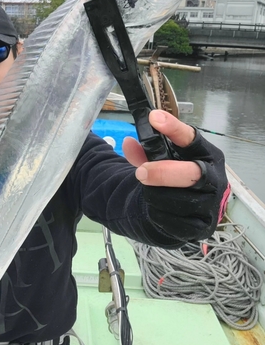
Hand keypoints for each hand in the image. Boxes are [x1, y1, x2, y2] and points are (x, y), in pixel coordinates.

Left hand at [121, 109, 229, 243]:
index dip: (174, 128)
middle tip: (141, 172)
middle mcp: (215, 178)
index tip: (154, 118)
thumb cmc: (175, 178)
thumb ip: (144, 153)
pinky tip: (156, 208)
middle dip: (163, 173)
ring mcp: (211, 204)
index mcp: (208, 155)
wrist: (187, 212)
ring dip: (155, 195)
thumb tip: (128, 143)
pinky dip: (157, 213)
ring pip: (176, 200)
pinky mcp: (201, 226)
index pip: (193, 139)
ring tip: (150, 191)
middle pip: (191, 174)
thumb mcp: (161, 161)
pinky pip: (172, 220)